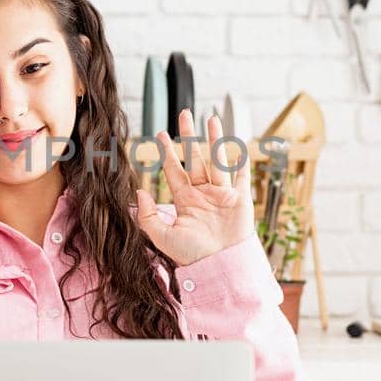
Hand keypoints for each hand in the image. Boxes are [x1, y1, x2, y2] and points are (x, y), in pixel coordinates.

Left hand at [134, 111, 255, 267]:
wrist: (220, 266)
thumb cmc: (192, 256)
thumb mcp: (162, 236)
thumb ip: (148, 216)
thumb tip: (138, 193)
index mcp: (185, 200)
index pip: (175, 170)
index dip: (168, 152)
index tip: (160, 134)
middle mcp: (203, 194)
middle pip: (196, 158)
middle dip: (190, 136)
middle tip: (184, 114)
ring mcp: (222, 195)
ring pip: (217, 160)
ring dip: (215, 139)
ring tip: (211, 118)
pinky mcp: (241, 200)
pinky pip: (241, 177)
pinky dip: (242, 162)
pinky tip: (239, 146)